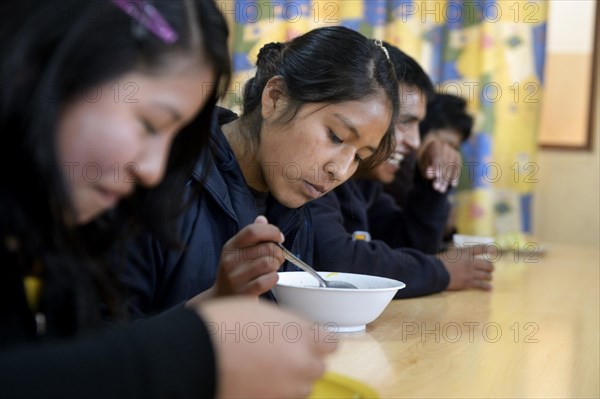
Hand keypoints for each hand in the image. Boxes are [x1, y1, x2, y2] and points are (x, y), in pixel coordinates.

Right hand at [196, 298, 337, 398]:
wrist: (195, 353)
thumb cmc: (224, 324)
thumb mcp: (261, 312)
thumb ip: (287, 326)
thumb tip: (293, 334)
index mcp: (304, 335)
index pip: (331, 343)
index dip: (317, 341)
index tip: (306, 340)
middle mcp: (302, 365)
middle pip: (317, 367)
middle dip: (303, 362)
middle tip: (279, 354)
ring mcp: (287, 390)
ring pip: (301, 388)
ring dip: (289, 380)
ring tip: (262, 369)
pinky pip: (281, 398)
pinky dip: (272, 392)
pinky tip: (253, 381)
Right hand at [213, 215, 284, 296]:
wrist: (222, 299)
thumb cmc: (236, 272)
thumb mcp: (239, 251)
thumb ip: (251, 235)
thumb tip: (262, 219)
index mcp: (230, 246)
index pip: (253, 230)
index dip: (271, 231)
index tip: (279, 238)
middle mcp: (230, 261)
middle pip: (266, 248)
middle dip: (278, 252)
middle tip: (277, 258)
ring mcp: (236, 277)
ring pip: (269, 263)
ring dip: (276, 265)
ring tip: (272, 268)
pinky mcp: (244, 292)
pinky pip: (268, 280)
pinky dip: (274, 278)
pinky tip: (269, 279)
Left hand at [417, 137, 461, 192]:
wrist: (432, 158)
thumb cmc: (425, 163)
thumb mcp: (423, 166)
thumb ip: (426, 170)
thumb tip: (431, 176)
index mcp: (435, 145)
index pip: (437, 158)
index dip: (437, 168)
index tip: (436, 177)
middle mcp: (445, 146)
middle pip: (445, 164)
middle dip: (441, 177)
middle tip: (436, 188)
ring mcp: (453, 151)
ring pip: (451, 167)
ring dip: (446, 180)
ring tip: (441, 190)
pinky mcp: (458, 157)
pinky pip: (457, 168)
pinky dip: (455, 177)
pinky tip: (452, 185)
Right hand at [439, 244, 494, 290]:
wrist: (435, 272)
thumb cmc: (439, 261)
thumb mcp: (450, 253)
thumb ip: (460, 254)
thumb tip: (466, 257)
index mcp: (465, 252)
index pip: (481, 248)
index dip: (489, 248)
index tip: (493, 250)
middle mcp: (470, 262)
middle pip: (487, 264)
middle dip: (490, 267)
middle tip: (491, 269)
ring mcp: (470, 273)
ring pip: (485, 275)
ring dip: (489, 277)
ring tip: (489, 278)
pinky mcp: (467, 283)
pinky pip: (480, 285)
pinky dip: (486, 287)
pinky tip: (489, 288)